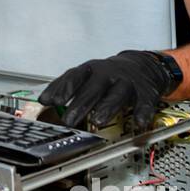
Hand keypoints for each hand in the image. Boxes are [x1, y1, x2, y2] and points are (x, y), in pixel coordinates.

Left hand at [37, 50, 174, 130]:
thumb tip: (43, 100)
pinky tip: (139, 124)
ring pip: (117, 94)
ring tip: (97, 121)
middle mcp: (109, 75)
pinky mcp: (145, 94)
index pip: (75, 76)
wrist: (140, 66)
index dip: (64, 88)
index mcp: (91, 70)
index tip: (53, 101)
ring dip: (107, 107)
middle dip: (81, 104)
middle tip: (69, 120)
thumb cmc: (106, 75)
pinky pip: (145, 104)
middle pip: (94, 88)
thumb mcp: (84, 75)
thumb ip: (65, 87)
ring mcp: (127, 83)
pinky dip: (142, 114)